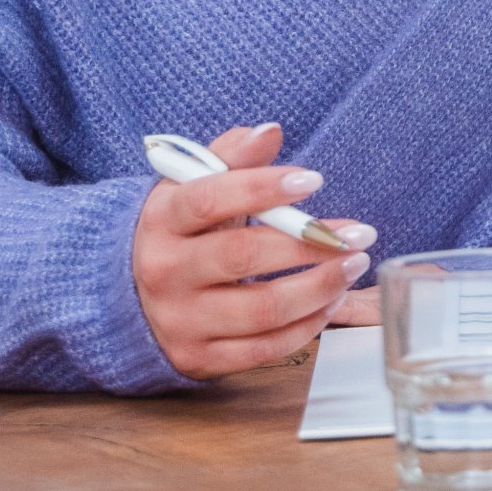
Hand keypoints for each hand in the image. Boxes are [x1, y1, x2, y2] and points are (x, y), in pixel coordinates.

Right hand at [131, 123, 377, 377]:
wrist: (131, 296)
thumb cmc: (183, 231)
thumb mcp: (194, 186)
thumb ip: (232, 156)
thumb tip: (270, 132)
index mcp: (162, 220)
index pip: (209, 200)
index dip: (262, 188)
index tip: (314, 180)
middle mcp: (165, 271)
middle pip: (242, 256)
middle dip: (310, 243)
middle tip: (360, 234)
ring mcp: (180, 320)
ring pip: (261, 309)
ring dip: (319, 288)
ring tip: (353, 266)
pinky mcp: (198, 359)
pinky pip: (262, 350)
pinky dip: (306, 327)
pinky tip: (331, 303)